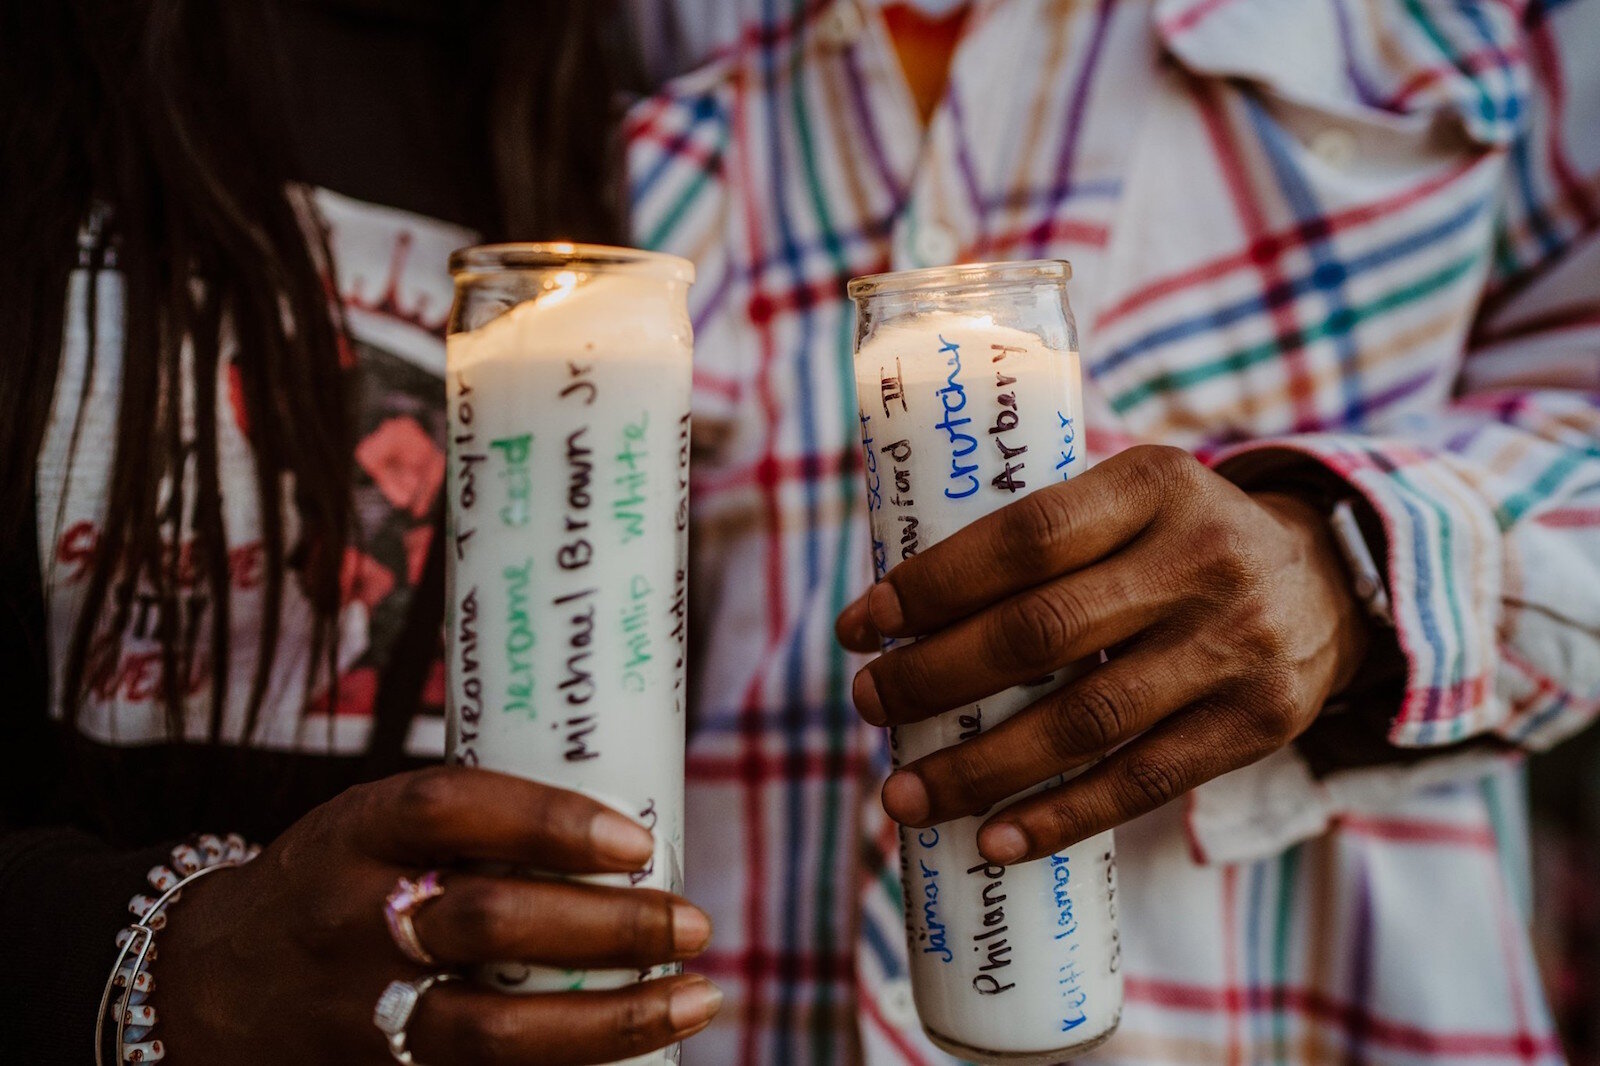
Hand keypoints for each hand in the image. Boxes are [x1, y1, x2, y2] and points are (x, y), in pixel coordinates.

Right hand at [156, 766, 719, 1064]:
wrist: (203, 988)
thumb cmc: (331, 885)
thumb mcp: (369, 828)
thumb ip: (470, 827)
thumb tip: (624, 826)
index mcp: (355, 833)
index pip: (451, 807)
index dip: (549, 821)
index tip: (637, 839)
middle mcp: (352, 920)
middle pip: (489, 922)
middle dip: (608, 925)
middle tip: (693, 922)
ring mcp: (359, 1015)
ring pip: (492, 1031)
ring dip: (611, 1019)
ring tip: (698, 998)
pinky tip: (636, 1053)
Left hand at [836, 445, 1369, 864]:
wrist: (1328, 583)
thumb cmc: (1178, 542)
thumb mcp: (1130, 500)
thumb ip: (1044, 535)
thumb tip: (898, 611)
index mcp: (1153, 484)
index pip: (1025, 536)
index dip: (933, 585)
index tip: (860, 624)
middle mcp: (1201, 560)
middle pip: (1041, 631)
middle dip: (934, 677)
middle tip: (868, 704)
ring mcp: (1235, 646)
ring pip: (1083, 721)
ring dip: (978, 768)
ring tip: (902, 795)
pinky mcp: (1256, 723)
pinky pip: (1141, 782)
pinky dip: (1058, 817)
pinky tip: (992, 839)